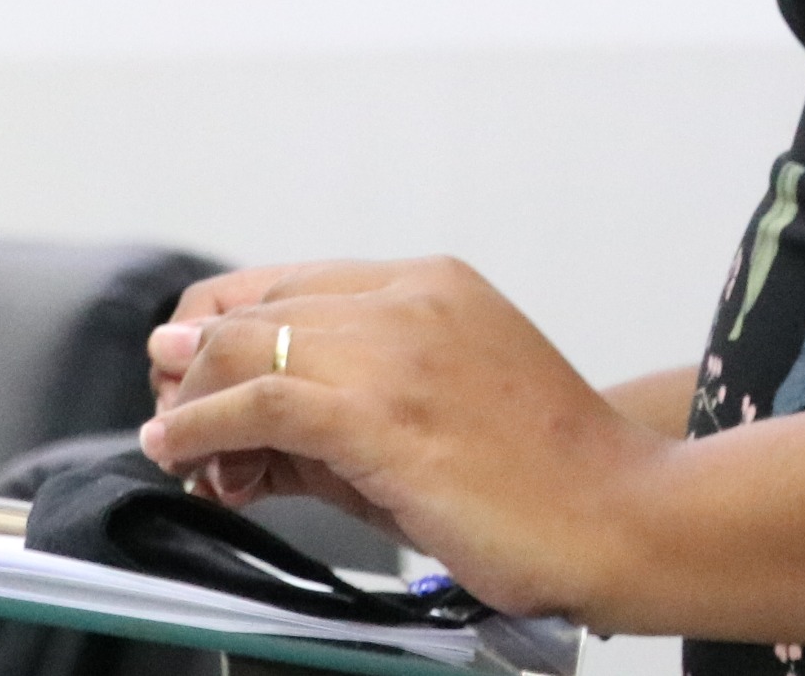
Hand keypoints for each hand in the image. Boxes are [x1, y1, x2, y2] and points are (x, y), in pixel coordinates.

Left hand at [140, 258, 669, 621]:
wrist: (628, 520)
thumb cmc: (543, 484)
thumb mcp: (427, 424)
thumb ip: (332, 414)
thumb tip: (225, 422)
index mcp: (429, 284)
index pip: (288, 286)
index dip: (224, 331)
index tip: (194, 379)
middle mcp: (408, 296)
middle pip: (256, 309)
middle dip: (197, 366)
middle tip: (176, 424)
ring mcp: (396, 346)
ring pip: (245, 345)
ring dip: (192, 400)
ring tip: (176, 447)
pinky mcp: (381, 410)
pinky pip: (258, 402)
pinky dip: (202, 426)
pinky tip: (184, 453)